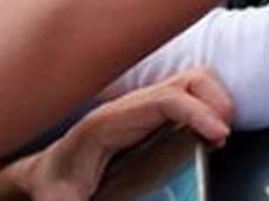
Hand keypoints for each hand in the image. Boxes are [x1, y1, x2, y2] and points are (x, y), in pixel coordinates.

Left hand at [5, 69, 231, 198]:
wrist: (46, 173)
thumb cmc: (56, 185)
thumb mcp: (61, 200)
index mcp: (111, 121)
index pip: (166, 100)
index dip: (198, 112)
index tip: (219, 135)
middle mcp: (133, 105)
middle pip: (188, 80)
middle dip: (216, 102)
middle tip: (222, 137)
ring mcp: (146, 106)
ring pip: (195, 83)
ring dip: (217, 102)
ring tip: (220, 135)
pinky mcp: (155, 114)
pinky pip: (192, 97)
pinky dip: (210, 108)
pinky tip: (211, 134)